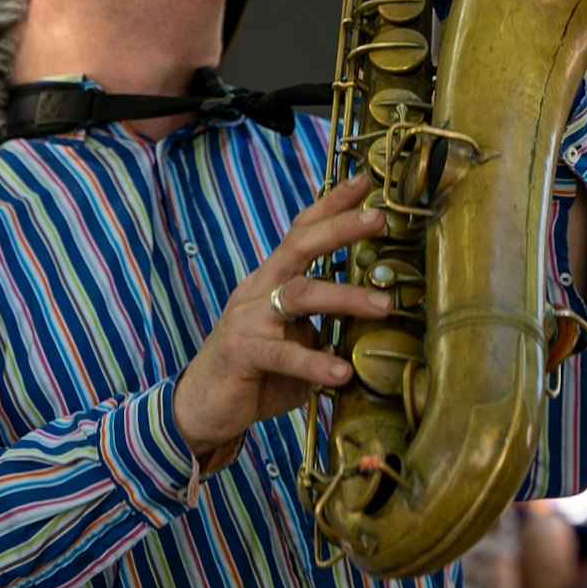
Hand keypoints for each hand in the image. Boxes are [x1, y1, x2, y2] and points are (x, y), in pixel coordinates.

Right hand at [172, 175, 392, 460]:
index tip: (365, 180)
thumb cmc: (258, 372)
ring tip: (384, 305)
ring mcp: (247, 318)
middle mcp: (259, 289)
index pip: (301, 231)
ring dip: (345, 296)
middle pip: (300, 245)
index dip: (331, 204)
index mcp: (272, 280)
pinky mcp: (242, 352)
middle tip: (379, 219)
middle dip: (341, 228)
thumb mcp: (296, 340)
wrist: (202, 408)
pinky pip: (283, 354)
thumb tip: (378, 316)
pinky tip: (341, 372)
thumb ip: (326, 324)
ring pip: (300, 294)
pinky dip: (315, 361)